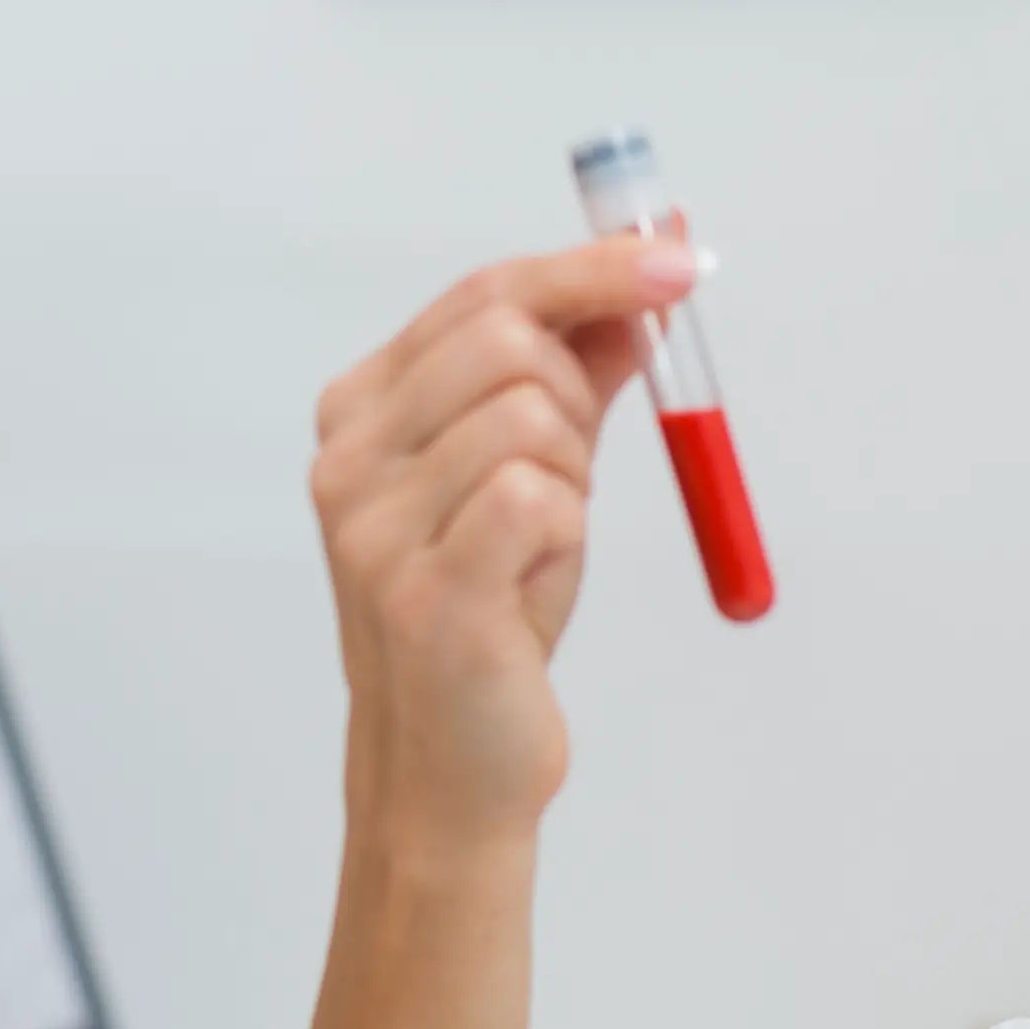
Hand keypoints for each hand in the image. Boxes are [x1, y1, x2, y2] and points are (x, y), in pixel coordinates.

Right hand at [307, 231, 699, 847]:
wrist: (450, 768)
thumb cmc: (493, 622)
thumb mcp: (539, 481)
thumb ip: (578, 381)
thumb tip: (642, 287)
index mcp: (365, 410)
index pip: (484, 294)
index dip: (591, 268)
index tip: (678, 260)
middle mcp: (351, 454)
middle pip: (507, 338)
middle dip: (577, 399)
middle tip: (571, 480)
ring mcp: (376, 522)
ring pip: (532, 420)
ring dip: (573, 483)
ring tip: (539, 550)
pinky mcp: (425, 589)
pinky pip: (539, 501)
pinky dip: (567, 537)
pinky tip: (532, 586)